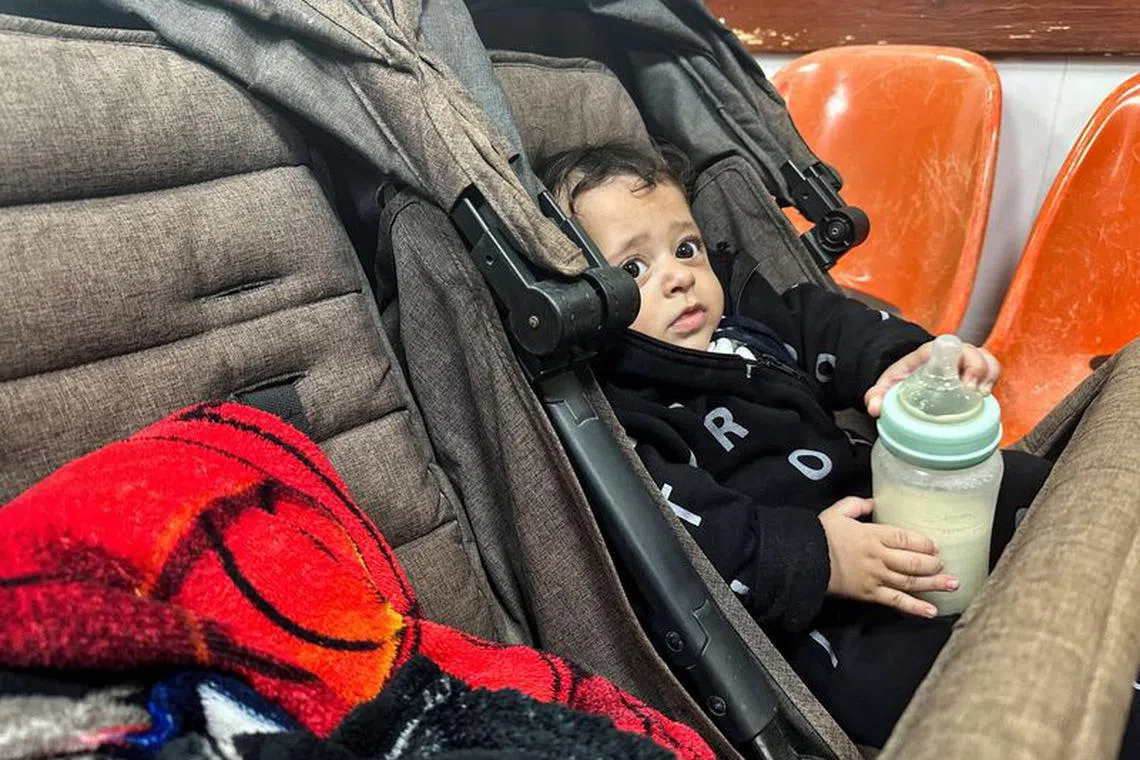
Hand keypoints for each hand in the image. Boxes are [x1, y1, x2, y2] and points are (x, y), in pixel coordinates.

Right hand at [819, 497, 957, 617]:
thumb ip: (857, 505)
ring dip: (934, 584)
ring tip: (953, 585)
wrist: (803, 560)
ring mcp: (876, 577)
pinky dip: (915, 607)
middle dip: (933, 564)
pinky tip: (932, 611)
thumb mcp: (836, 512)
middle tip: (946, 566)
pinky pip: (896, 601)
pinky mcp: (870, 594)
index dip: (923, 543)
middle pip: (913, 561)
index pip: (904, 538)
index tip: (936, 546)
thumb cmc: (819, 535)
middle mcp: (878, 556)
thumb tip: (874, 502)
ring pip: (910, 581)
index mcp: (872, 535)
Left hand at [864, 340, 1000, 417]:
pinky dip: (993, 379)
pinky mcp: (974, 373)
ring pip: (987, 360)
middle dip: (978, 371)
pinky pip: (992, 369)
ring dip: (989, 375)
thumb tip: (876, 409)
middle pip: (973, 353)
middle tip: (973, 392)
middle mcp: (951, 354)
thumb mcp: (886, 386)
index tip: (963, 382)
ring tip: (982, 395)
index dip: (960, 360)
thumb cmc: (900, 381)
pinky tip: (986, 396)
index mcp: (930, 353)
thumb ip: (876, 396)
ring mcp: (965, 362)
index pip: (950, 347)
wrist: (907, 379)